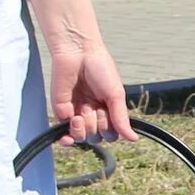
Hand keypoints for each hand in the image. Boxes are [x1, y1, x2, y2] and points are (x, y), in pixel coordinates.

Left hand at [41, 25, 132, 145]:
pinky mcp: (61, 112)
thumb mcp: (116, 95)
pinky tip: (67, 137)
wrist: (77, 54)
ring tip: (80, 113)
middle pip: (96, 138)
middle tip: (93, 108)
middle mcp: (93, 114)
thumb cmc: (101, 69)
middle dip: (96, 127)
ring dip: (82, 129)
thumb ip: (121, 119)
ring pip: (81, 138)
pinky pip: (63, 135)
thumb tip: (134, 140)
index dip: (109, 129)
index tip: (107, 112)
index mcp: (108, 110)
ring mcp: (76, 114)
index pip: (110, 134)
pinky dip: (66, 140)